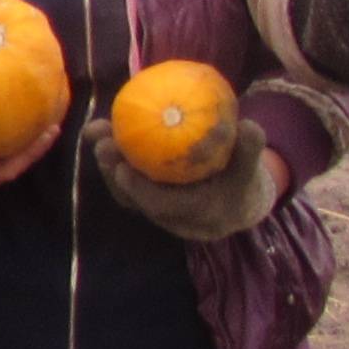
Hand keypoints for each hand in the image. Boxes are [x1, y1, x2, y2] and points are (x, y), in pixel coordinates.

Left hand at [95, 119, 286, 241]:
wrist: (239, 205)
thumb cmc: (243, 181)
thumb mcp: (251, 166)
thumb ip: (250, 149)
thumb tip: (248, 127)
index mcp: (200, 215)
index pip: (165, 209)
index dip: (141, 191)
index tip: (124, 168)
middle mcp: (175, 220)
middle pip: (137, 202)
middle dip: (115, 174)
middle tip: (102, 143)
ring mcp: (159, 213)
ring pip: (128, 195)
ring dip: (109, 167)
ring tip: (97, 134)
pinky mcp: (150, 203)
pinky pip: (128, 187)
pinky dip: (115, 164)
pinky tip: (105, 134)